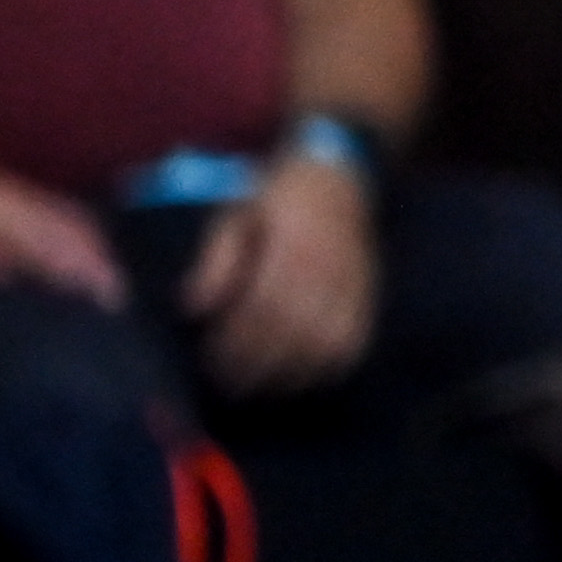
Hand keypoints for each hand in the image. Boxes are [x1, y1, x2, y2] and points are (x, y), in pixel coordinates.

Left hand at [183, 150, 380, 397]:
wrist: (339, 175)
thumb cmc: (277, 195)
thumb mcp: (234, 214)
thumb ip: (215, 261)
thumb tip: (195, 308)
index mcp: (290, 248)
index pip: (261, 309)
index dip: (235, 341)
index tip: (211, 361)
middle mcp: (325, 270)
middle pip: (291, 333)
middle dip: (257, 364)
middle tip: (229, 384)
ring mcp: (351, 286)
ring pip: (324, 344)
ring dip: (292, 373)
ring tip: (263, 386)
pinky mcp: (367, 296)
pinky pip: (354, 342)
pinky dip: (331, 366)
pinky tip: (307, 375)